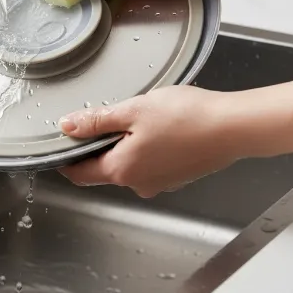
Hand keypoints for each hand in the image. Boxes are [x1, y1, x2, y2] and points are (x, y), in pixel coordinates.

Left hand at [58, 86, 240, 197]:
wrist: (232, 127)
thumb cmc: (184, 117)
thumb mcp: (132, 110)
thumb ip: (97, 120)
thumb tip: (67, 126)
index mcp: (121, 170)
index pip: (79, 175)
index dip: (65, 160)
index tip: (60, 144)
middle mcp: (139, 183)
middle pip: (103, 168)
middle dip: (96, 146)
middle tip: (101, 116)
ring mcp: (159, 182)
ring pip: (127, 164)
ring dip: (122, 144)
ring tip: (134, 116)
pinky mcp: (176, 176)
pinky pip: (148, 163)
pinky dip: (143, 147)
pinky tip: (155, 126)